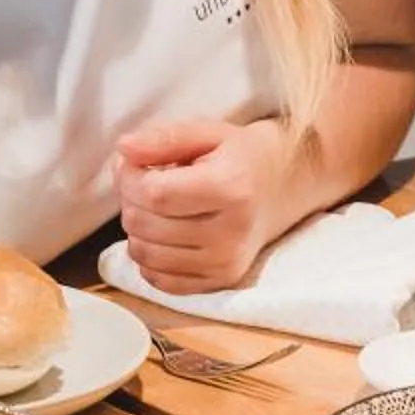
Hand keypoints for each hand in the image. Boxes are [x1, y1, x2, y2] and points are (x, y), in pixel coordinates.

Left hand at [115, 117, 292, 294]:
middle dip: (131, 198)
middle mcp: (231, 233)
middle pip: (144, 224)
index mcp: (231, 188)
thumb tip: (123, 149)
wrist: (290, 186)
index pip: (154, 194)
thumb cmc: (245, 155)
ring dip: (138, 227)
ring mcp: (226, 263)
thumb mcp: (209, 132)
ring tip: (158, 205)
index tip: (133, 162)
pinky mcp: (221, 282)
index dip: (129, 177)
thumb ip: (165, 138)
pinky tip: (165, 231)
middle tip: (147, 180)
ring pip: (144, 253)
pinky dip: (149, 255)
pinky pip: (158, 279)